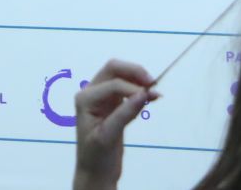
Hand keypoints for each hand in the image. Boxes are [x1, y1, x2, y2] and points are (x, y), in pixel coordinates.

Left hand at [73, 59, 157, 189]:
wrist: (95, 172)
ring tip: (155, 93)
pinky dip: (138, 90)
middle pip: (113, 69)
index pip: (113, 83)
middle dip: (134, 72)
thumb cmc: (97, 156)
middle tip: (154, 83)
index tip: (152, 97)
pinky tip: (149, 98)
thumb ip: (125, 113)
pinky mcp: (112, 104)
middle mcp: (91, 93)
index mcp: (85, 98)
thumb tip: (143, 94)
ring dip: (137, 80)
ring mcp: (101, 97)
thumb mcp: (109, 135)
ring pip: (120, 77)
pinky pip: (126, 89)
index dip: (133, 87)